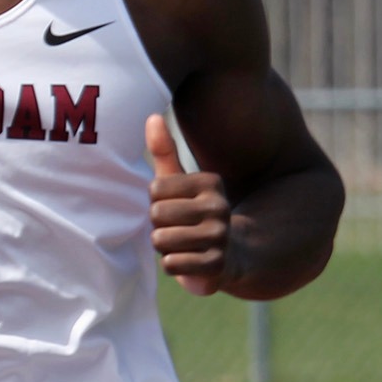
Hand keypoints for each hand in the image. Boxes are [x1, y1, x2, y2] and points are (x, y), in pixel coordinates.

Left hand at [147, 114, 231, 295]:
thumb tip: (152, 116)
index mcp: (210, 182)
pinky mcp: (216, 265)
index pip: (155, 189)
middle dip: (158, 226)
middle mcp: (219, 207)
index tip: (173, 207)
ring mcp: (220, 237)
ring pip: (161, 241)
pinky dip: (172, 264)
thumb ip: (164, 151)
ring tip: (181, 243)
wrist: (229, 254)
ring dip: (163, 246)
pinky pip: (172, 263)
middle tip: (176, 228)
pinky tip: (187, 260)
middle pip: (156, 215)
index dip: (155, 202)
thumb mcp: (179, 181)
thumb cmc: (193, 212)